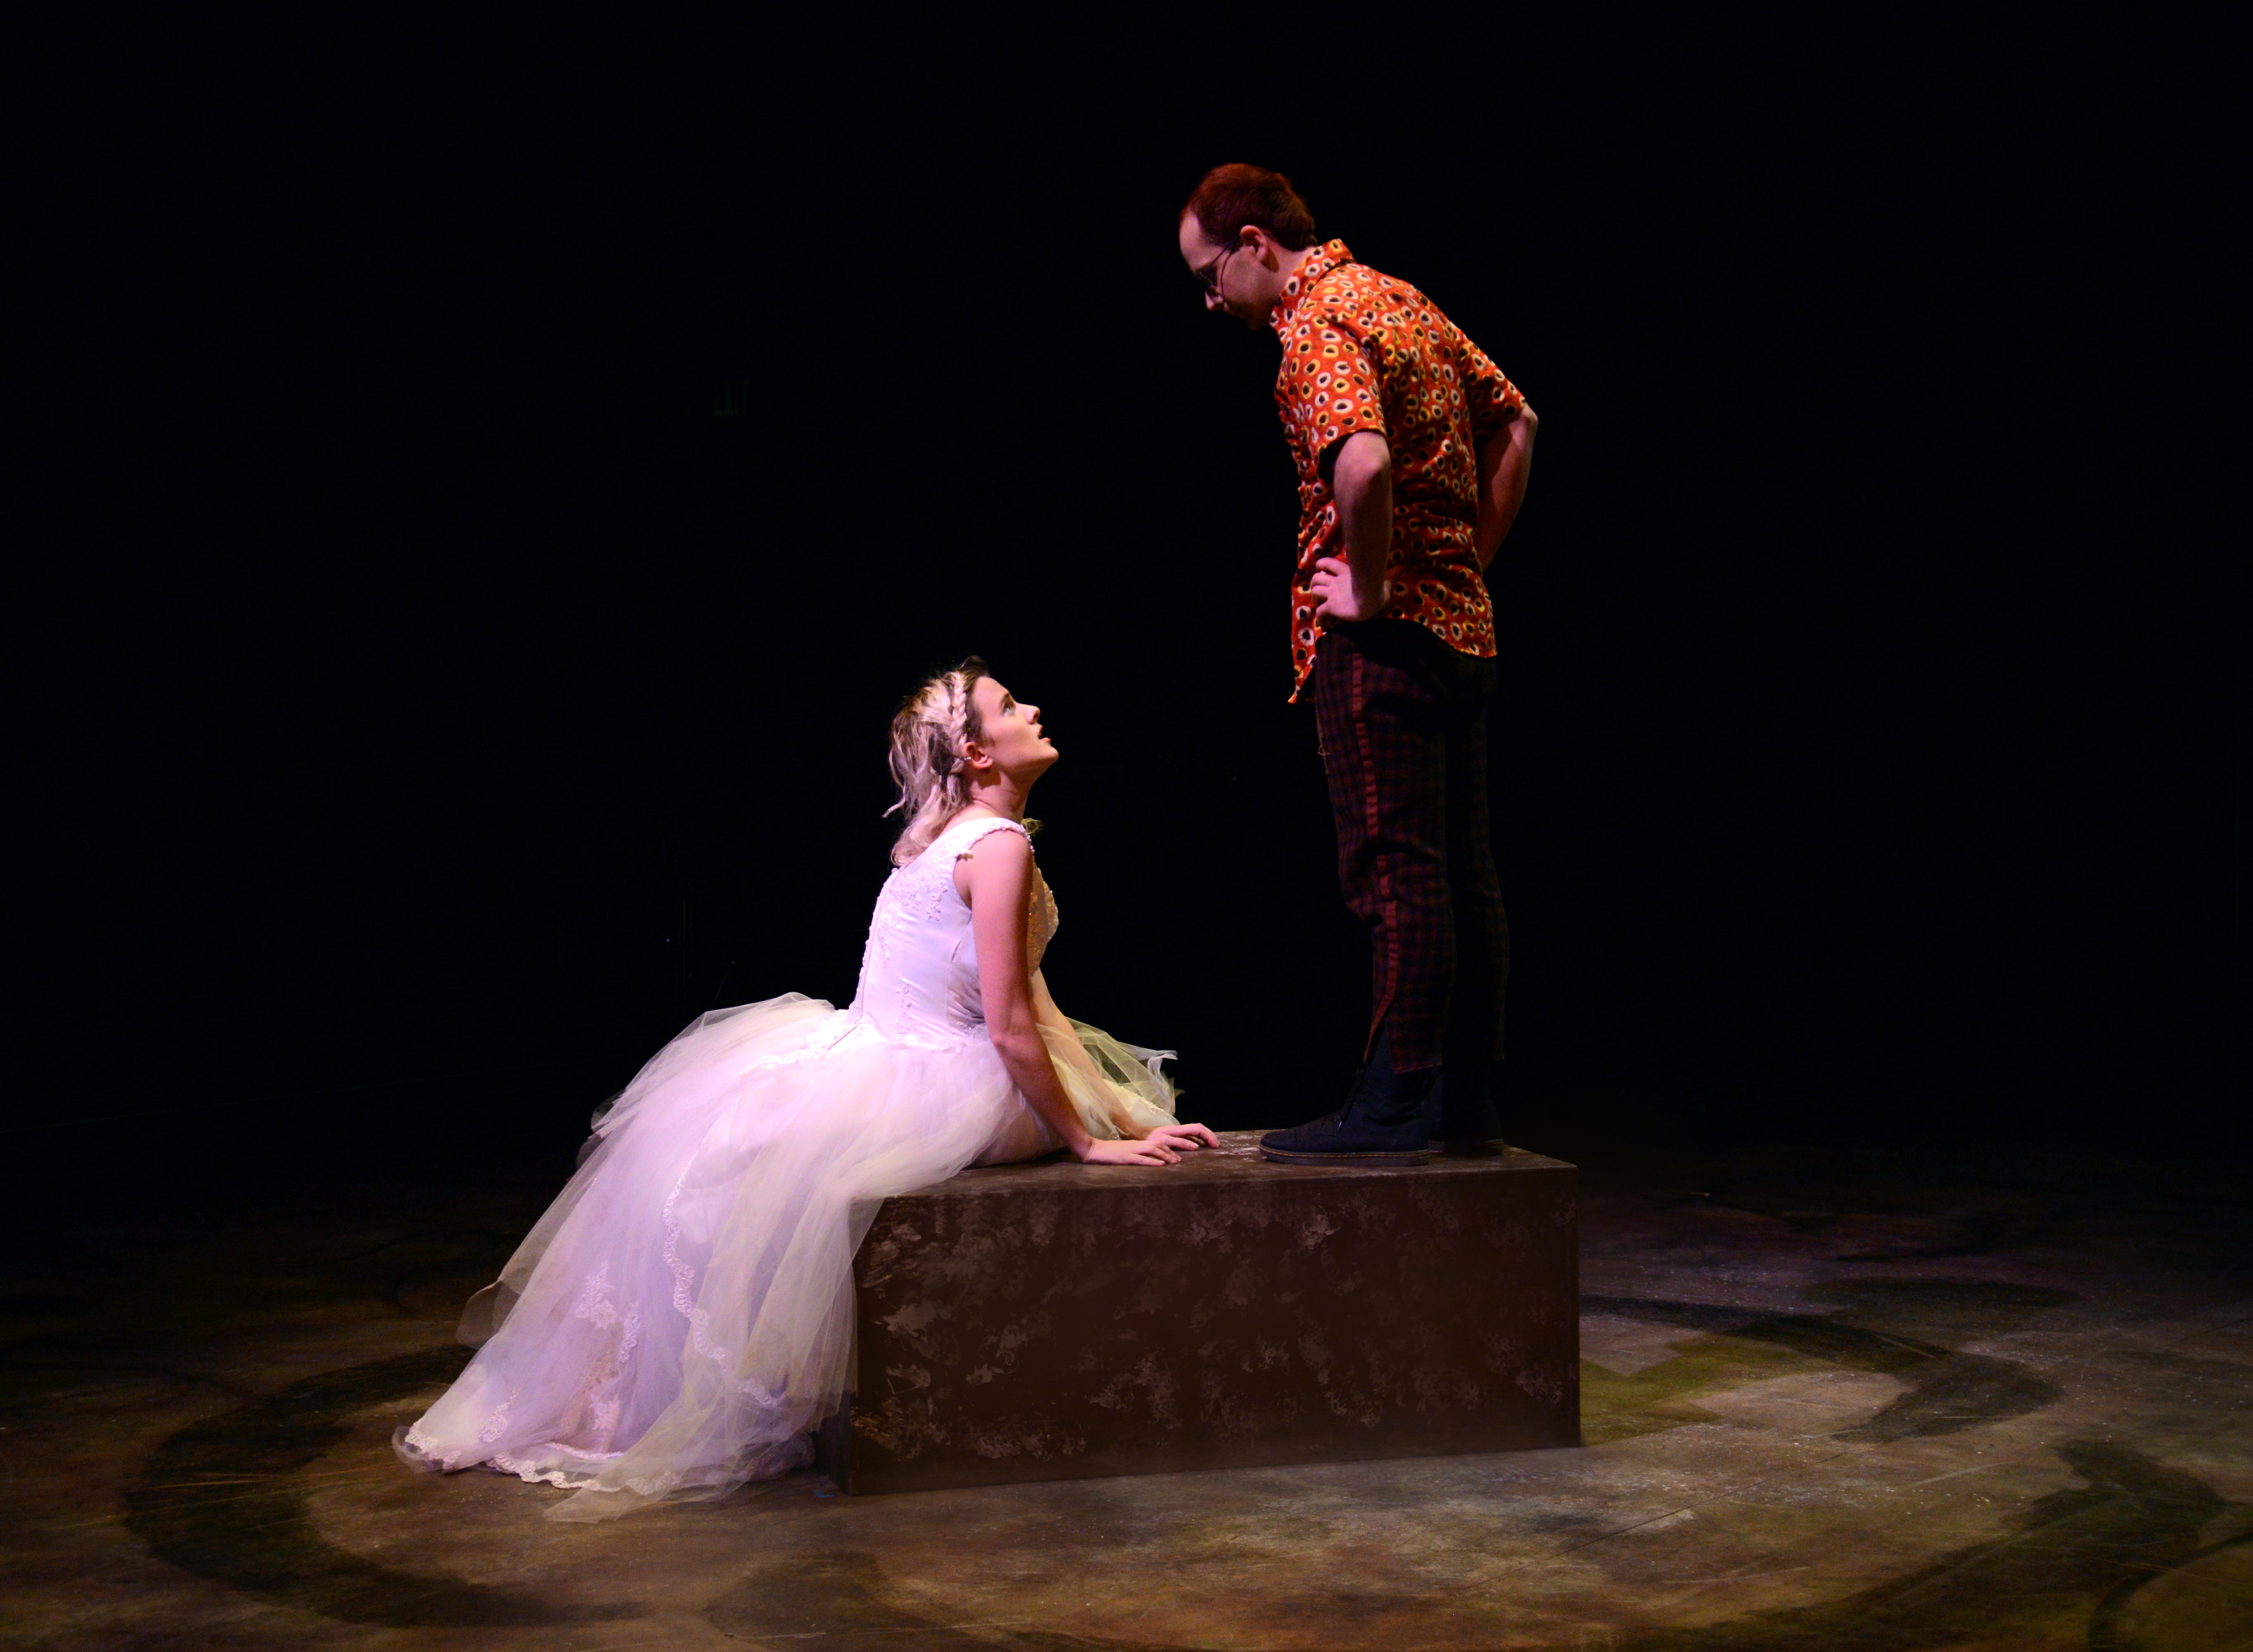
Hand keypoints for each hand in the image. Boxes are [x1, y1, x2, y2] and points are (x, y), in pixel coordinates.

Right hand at [1076, 1122, 1219, 1165]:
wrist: (1094, 1151)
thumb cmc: (1113, 1154)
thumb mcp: (1131, 1153)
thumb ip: (1144, 1156)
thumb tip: (1159, 1162)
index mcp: (1142, 1144)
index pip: (1163, 1142)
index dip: (1177, 1146)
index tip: (1190, 1150)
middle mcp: (1140, 1145)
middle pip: (1162, 1144)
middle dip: (1177, 1148)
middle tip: (1190, 1154)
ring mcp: (1133, 1150)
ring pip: (1154, 1150)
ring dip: (1167, 1155)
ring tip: (1178, 1162)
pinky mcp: (1126, 1158)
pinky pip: (1141, 1159)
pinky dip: (1152, 1162)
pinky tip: (1161, 1166)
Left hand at [1309, 556, 1391, 621]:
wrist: (1370, 600)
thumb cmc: (1379, 589)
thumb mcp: (1387, 579)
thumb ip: (1394, 572)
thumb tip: (1408, 563)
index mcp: (1346, 573)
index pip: (1327, 562)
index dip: (1321, 566)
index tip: (1322, 571)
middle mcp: (1336, 582)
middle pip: (1316, 577)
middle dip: (1315, 583)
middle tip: (1320, 592)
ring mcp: (1332, 594)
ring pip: (1315, 592)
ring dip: (1315, 599)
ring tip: (1320, 606)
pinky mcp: (1331, 606)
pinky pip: (1320, 612)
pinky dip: (1320, 619)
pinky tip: (1325, 626)